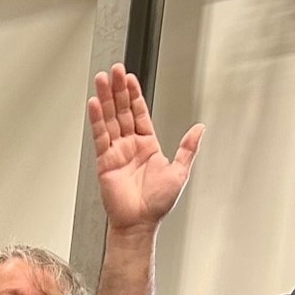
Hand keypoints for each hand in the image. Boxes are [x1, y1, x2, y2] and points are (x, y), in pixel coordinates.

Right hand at [89, 64, 203, 231]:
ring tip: (101, 79)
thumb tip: (199, 128)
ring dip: (106, 99)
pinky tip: (95, 104)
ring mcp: (116, 152)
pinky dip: (97, 120)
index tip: (129, 78)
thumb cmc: (157, 204)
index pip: (139, 113)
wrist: (140, 223)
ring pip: (110, 119)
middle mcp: (130, 146)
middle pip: (122, 111)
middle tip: (114, 70)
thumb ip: (187, 147)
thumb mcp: (180, 171)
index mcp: (147, 146)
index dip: (135, 95)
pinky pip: (100, 136)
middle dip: (118, 90)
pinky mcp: (104, 161)